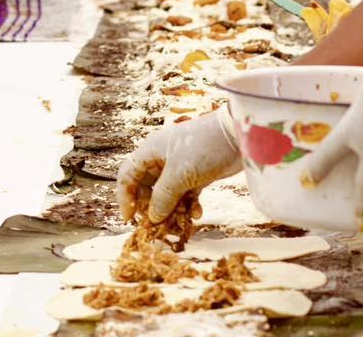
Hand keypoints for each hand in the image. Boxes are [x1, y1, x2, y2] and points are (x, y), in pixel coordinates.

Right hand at [117, 110, 241, 225]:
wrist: (237, 137)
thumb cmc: (203, 148)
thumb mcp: (179, 175)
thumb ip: (162, 198)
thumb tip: (153, 217)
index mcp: (150, 151)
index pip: (127, 175)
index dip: (125, 197)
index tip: (130, 218)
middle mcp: (161, 159)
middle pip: (147, 188)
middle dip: (151, 208)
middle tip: (157, 225)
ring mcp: (179, 167)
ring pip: (167, 194)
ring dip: (171, 210)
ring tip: (178, 224)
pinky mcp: (196, 175)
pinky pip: (185, 195)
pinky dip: (188, 206)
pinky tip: (197, 214)